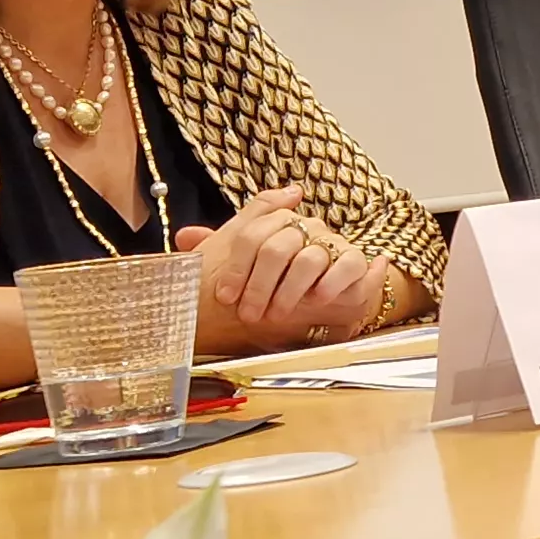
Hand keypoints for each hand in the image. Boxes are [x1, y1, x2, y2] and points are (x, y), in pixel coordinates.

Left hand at [175, 184, 375, 351]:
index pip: (250, 234)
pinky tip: (316, 300)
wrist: (329, 292)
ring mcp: (331, 242)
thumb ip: (220, 249)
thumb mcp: (248, 266)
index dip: (235, 267)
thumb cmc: (281, 279)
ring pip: (309, 259)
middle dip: (259, 285)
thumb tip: (184, 237)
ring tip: (276, 315)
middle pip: (276, 248)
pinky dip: (330, 283)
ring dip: (289, 291)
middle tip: (249, 314)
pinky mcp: (354, 260)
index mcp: (275, 223)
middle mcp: (304, 227)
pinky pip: (346, 265)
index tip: (225, 297)